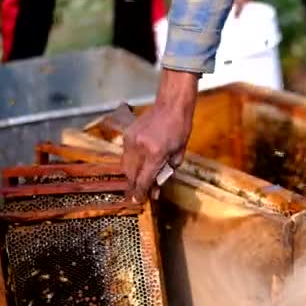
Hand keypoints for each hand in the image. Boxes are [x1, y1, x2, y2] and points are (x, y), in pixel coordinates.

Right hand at [122, 69, 197, 201]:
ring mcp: (131, 140)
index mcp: (155, 154)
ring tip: (139, 180)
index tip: (140, 200)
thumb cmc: (180, 128)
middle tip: (140, 193)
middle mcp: (140, 148)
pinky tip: (137, 165)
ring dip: (131, 176)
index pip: (144, 180)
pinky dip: (130, 163)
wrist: (171, 105)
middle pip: (131, 175)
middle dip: (135, 186)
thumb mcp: (179, 153)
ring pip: (125, 166)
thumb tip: (156, 186)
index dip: (141, 193)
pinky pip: (125, 155)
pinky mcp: (127, 135)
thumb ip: (166, 171)